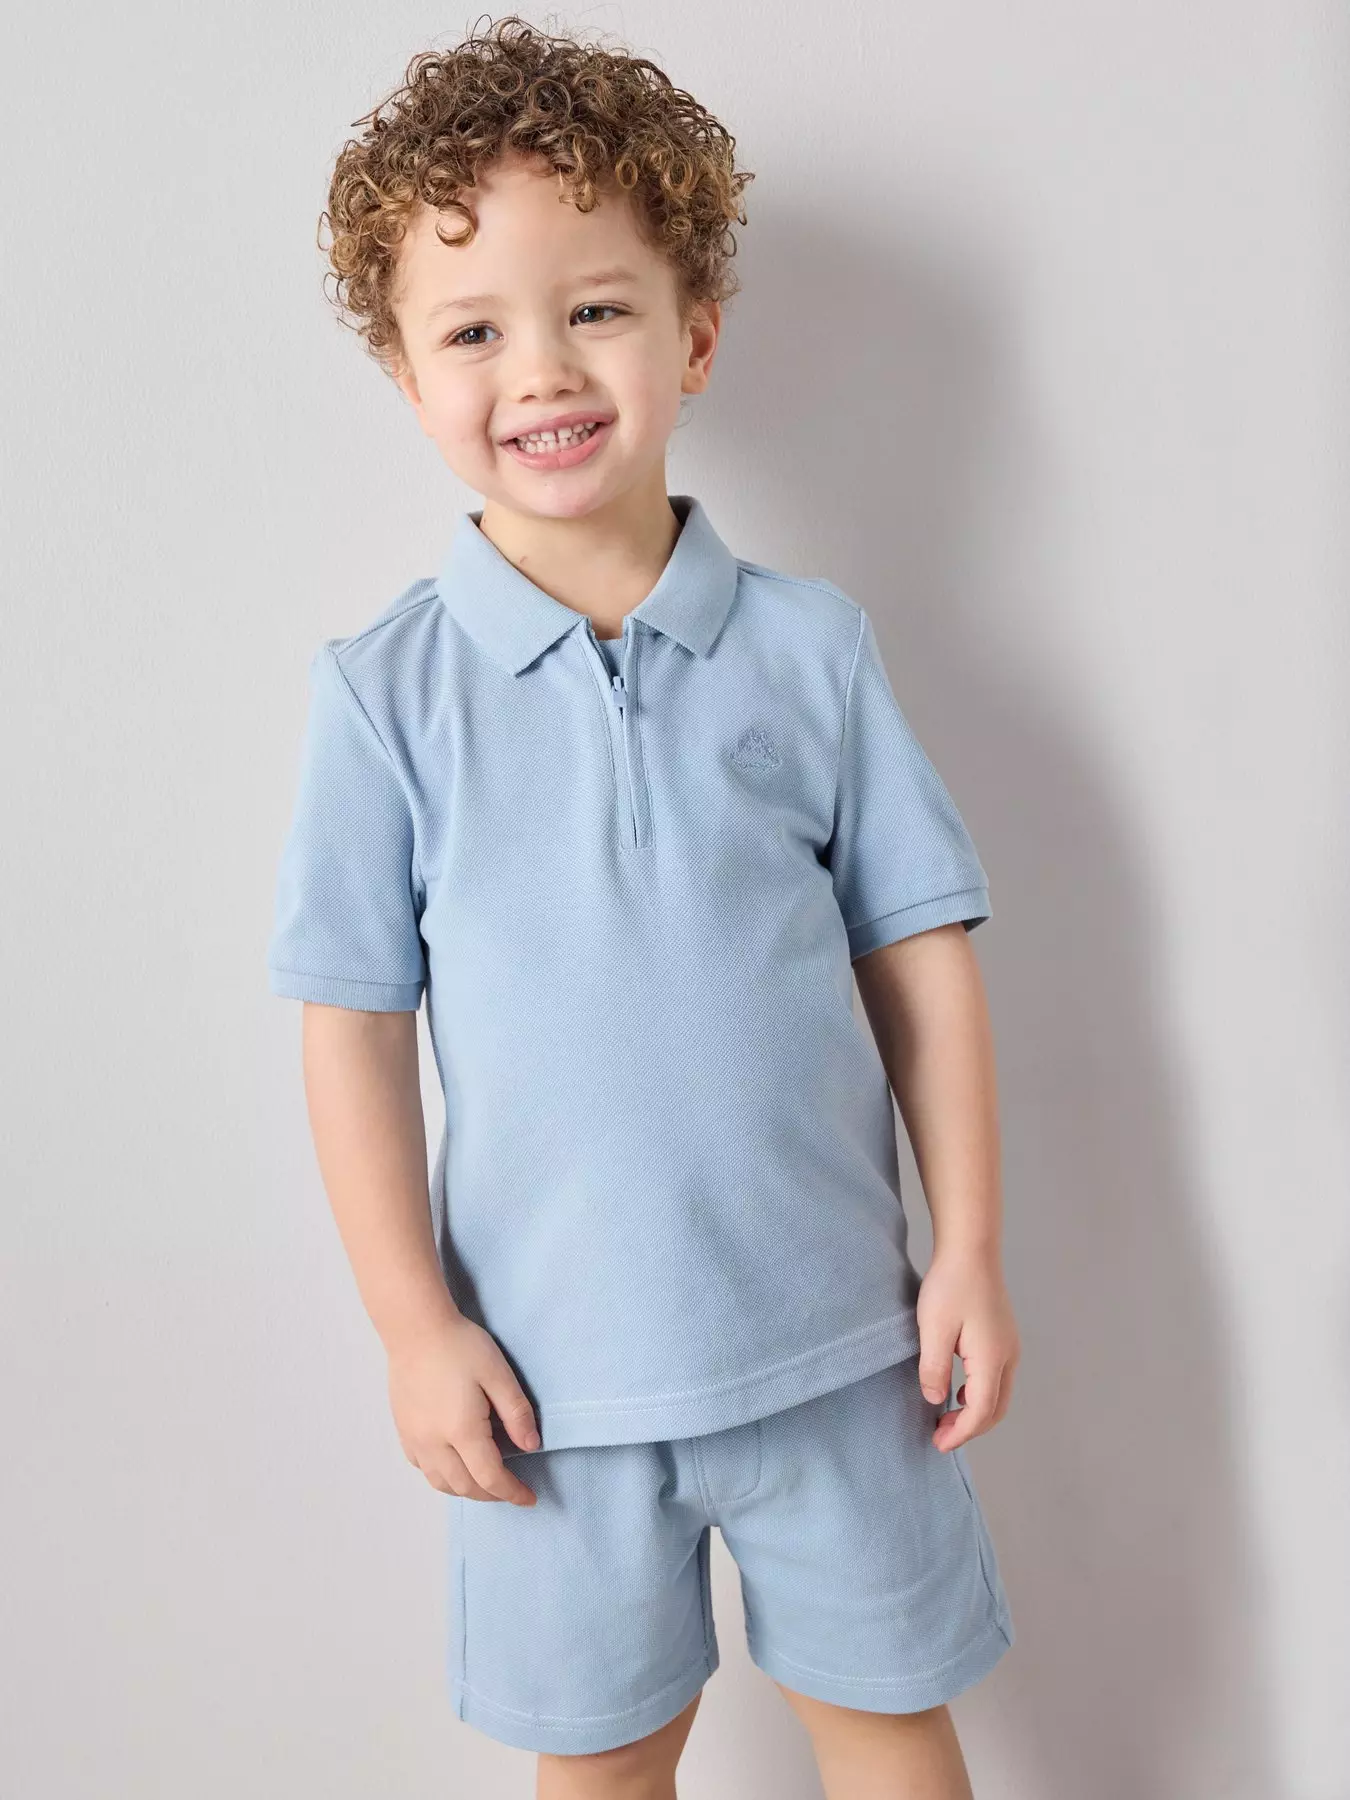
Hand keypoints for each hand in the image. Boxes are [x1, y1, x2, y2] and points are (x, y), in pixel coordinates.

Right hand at [387, 1316, 540, 1504]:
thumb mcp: (498, 1373)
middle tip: (513, 1489)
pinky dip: (443, 1477)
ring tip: (487, 1482)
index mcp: (461, 1431)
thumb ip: (516, 1413)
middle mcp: (434, 1443)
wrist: (415, 1328)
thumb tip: (530, 1446)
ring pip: (441, 1483)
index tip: (530, 1498)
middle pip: (465, 1487)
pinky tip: (455, 1465)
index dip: (512, 1492)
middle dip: (492, 1494)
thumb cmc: (459, 1345)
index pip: (490, 1478)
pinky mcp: (404, 1431)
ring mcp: (415, 1439)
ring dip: (467, 1490)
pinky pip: (424, 1468)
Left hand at [915, 1247, 1018, 1452]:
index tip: (938, 1444)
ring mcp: (1010, 1346)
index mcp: (992, 1358)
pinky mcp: (1004, 1337)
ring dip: (976, 1412)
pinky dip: (981, 1394)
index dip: (961, 1433)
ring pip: (1000, 1395)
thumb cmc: (950, 1285)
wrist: (971, 1249)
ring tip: (947, 1418)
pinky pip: (997, 1379)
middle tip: (940, 1436)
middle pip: (996, 1409)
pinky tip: (959, 1391)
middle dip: (970, 1428)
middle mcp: (1008, 1356)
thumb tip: (935, 1401)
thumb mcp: (933, 1328)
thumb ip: (933, 1367)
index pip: (981, 1411)